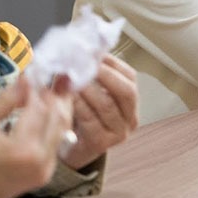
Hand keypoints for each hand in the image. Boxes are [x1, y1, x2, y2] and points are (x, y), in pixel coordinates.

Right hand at [0, 76, 72, 197]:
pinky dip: (55, 123)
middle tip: (50, 76)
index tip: (33, 72)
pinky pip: (57, 142)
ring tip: (52, 87)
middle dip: (56, 94)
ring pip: (63, 129)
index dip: (38, 87)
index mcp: (22, 149)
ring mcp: (46, 170)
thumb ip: (4, 101)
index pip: (40, 108)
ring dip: (59, 107)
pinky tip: (46, 110)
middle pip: (59, 117)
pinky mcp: (46, 174)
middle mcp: (41, 161)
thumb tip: (27, 79)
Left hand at [60, 54, 138, 170]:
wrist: (72, 147)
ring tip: (72, 78)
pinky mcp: (101, 143)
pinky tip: (67, 97)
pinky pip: (90, 120)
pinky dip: (78, 105)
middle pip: (126, 91)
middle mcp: (130, 118)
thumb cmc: (81, 115)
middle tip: (85, 64)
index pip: (130, 77)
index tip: (94, 53)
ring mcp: (118, 133)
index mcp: (130, 101)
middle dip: (105, 75)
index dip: (113, 63)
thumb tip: (80, 50)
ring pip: (107, 105)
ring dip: (87, 89)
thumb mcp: (89, 92)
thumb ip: (88, 73)